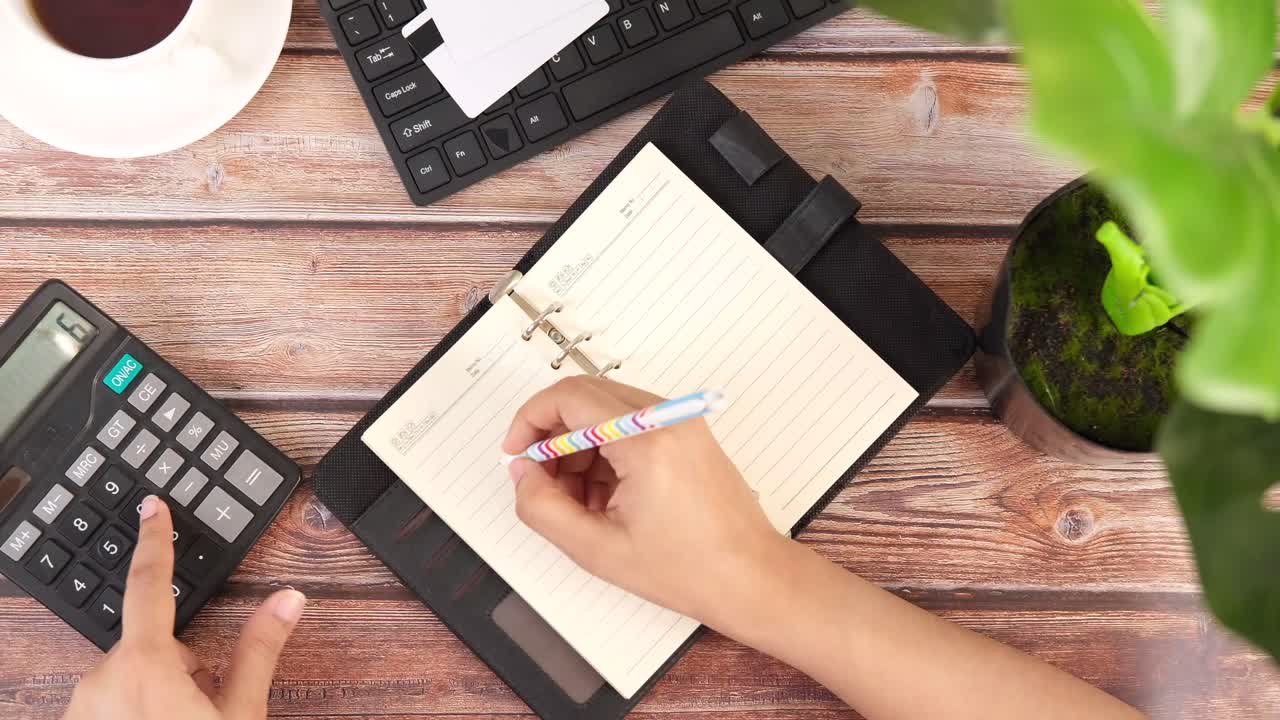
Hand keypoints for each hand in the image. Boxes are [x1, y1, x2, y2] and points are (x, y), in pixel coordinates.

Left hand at [64, 496, 304, 719]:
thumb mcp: (240, 714)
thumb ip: (258, 651)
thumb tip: (287, 600)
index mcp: (144, 668)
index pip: (150, 586)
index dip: (155, 541)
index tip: (152, 508)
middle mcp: (101, 681)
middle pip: (149, 645)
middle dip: (179, 667)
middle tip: (202, 705)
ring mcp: (82, 706)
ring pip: (128, 674)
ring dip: (155, 691)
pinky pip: (107, 699)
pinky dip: (131, 710)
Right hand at [502, 376, 783, 622]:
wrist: (750, 578)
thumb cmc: (687, 569)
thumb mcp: (596, 548)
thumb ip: (542, 508)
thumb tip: (521, 473)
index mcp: (646, 440)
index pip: (570, 397)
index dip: (530, 420)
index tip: (515, 453)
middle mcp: (667, 417)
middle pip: (586, 398)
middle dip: (553, 437)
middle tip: (540, 483)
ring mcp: (681, 422)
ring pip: (605, 411)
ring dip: (578, 448)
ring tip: (577, 503)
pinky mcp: (688, 433)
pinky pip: (630, 425)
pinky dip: (606, 453)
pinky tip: (604, 498)